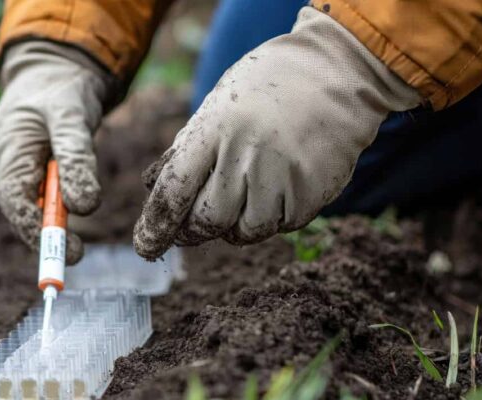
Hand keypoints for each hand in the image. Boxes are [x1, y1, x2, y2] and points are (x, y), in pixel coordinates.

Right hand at [0, 41, 111, 263]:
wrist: (53, 67)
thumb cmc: (63, 89)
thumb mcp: (74, 117)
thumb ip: (78, 159)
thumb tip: (85, 208)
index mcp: (6, 148)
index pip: (17, 202)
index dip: (38, 232)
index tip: (68, 252)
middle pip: (17, 209)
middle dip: (45, 234)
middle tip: (77, 254)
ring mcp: (6, 165)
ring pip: (25, 205)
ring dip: (48, 222)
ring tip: (75, 241)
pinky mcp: (18, 168)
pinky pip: (31, 196)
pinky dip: (49, 208)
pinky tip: (67, 213)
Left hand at [134, 7, 420, 258]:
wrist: (336, 72)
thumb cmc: (264, 89)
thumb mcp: (217, 106)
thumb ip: (187, 149)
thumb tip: (154, 191)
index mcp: (215, 129)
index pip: (175, 191)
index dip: (156, 226)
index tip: (146, 246)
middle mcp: (248, 154)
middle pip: (207, 221)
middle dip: (193, 231)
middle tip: (191, 227)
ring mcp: (283, 175)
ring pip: (244, 232)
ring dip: (234, 226)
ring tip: (241, 196)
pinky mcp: (312, 193)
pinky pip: (280, 226)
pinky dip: (271, 217)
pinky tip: (277, 186)